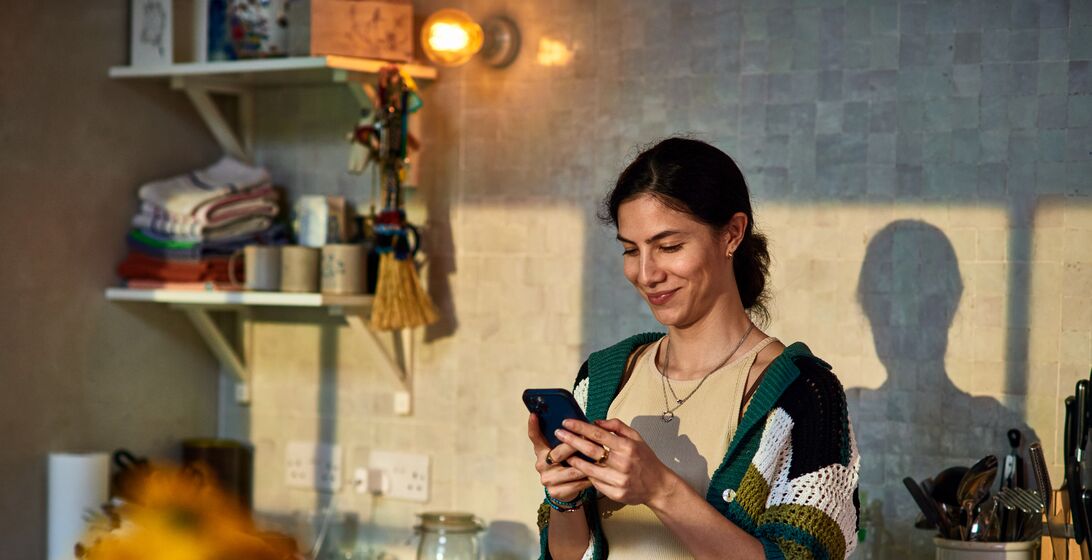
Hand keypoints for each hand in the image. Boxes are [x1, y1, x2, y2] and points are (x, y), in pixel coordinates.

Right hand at [527, 413, 591, 501]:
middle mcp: (541, 464)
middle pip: (558, 454)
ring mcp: (547, 479)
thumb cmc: (567, 463)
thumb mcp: (564, 450)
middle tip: (587, 438)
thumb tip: (580, 422)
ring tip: (599, 457)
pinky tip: (597, 474)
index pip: (534, 437)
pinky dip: (588, 478)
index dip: (533, 426)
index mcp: (541, 451)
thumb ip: (567, 438)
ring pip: (571, 470)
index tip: (534, 415)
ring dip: (587, 464)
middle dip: (574, 446)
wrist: (565, 489)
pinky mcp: (556, 492)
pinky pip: (576, 484)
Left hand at [555, 418, 679, 508]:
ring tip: (564, 453)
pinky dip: (586, 475)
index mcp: (628, 447)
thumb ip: (617, 427)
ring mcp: (619, 480)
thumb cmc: (646, 459)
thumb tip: (596, 421)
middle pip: (590, 450)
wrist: (658, 486)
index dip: (580, 428)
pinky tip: (579, 469)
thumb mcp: (637, 438)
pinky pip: (595, 483)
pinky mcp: (616, 494)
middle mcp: (623, 464)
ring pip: (590, 469)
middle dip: (571, 441)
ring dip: (574, 460)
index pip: (598, 434)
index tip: (567, 423)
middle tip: (559, 434)